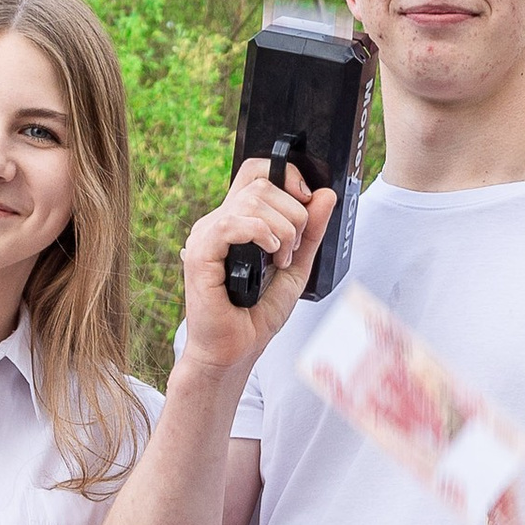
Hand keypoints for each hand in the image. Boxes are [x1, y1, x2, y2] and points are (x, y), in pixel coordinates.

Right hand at [175, 160, 336, 381]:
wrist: (235, 351)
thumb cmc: (256, 314)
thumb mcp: (296, 267)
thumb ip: (310, 232)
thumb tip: (325, 194)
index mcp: (237, 221)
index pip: (257, 173)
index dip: (286, 175)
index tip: (307, 200)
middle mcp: (218, 222)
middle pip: (261, 184)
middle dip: (293, 213)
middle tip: (293, 250)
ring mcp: (206, 235)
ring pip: (251, 200)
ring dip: (282, 229)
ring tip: (282, 260)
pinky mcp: (200, 254)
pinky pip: (230, 222)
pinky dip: (259, 233)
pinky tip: (270, 253)